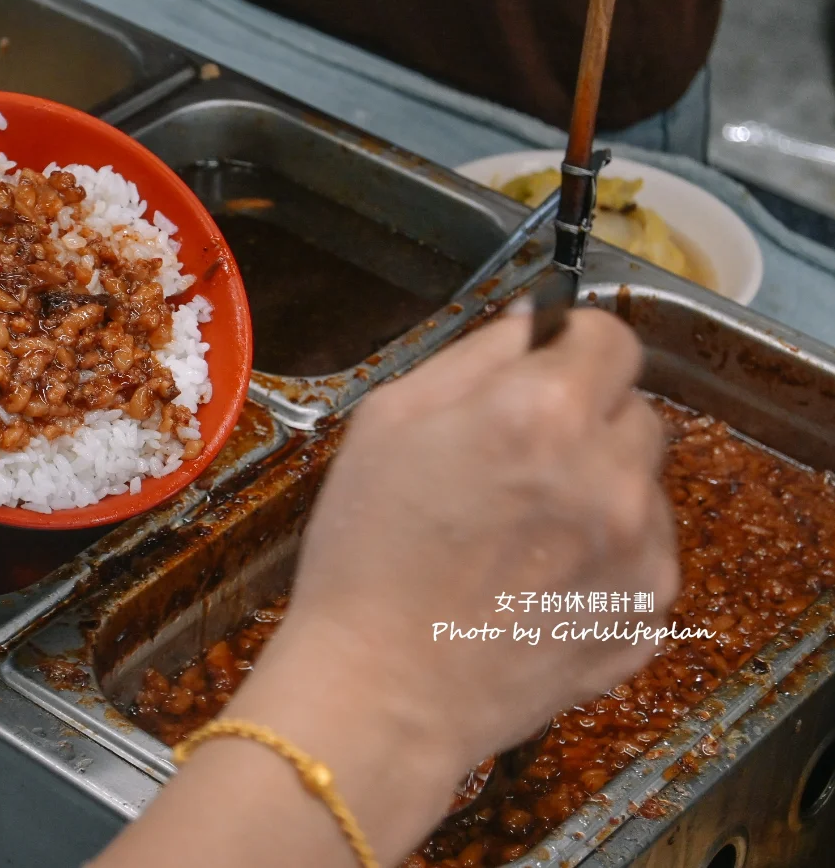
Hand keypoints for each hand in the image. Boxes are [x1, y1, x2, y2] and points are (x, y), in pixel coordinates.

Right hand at [246, 305, 677, 773]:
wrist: (381, 690)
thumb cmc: (365, 549)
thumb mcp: (387, 422)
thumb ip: (471, 357)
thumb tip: (531, 324)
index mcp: (543, 411)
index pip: (611, 337)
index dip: (572, 347)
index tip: (542, 372)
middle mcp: (612, 472)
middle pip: (634, 410)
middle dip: (586, 420)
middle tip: (517, 464)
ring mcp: (641, 550)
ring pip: (645, 484)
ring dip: (600, 487)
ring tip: (523, 533)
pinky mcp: (648, 613)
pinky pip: (644, 556)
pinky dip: (604, 556)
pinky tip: (537, 584)